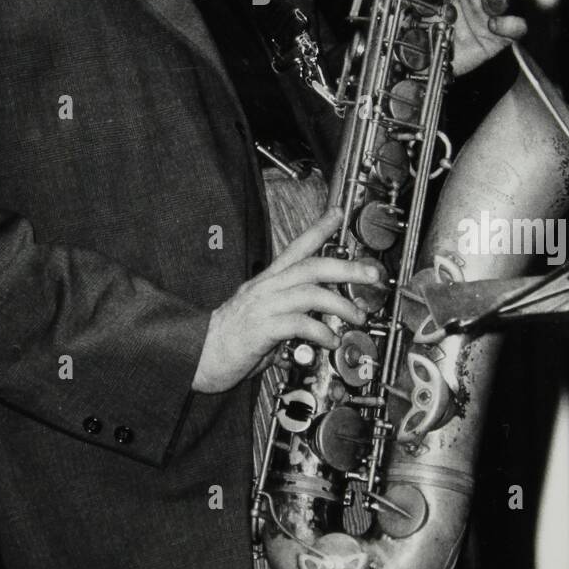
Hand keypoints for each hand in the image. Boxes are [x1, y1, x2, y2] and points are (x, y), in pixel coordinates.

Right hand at [191, 206, 384, 394]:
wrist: (195, 353)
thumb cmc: (229, 339)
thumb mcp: (263, 318)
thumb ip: (290, 315)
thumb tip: (320, 322)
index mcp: (266, 282)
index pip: (295, 248)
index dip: (318, 229)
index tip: (338, 214)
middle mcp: (265, 289)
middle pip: (311, 266)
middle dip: (346, 267)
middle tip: (372, 272)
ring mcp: (262, 307)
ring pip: (308, 292)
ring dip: (340, 303)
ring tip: (357, 316)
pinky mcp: (260, 329)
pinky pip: (297, 323)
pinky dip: (320, 330)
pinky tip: (331, 339)